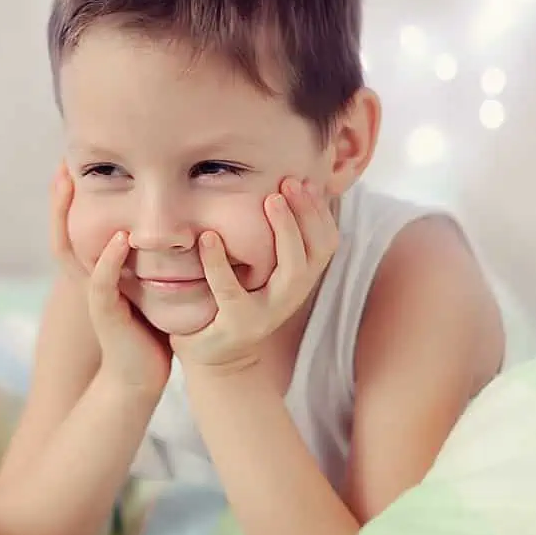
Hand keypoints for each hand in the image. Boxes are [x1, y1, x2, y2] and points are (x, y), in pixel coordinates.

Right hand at [50, 165, 171, 394]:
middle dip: (59, 202)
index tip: (69, 165)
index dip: (67, 200)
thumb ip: (145, 255)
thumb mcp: (145, 283)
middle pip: (62, 233)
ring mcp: (94, 295)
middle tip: (61, 167)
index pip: (74, 227)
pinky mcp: (106, 314)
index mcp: (95, 269)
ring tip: (72, 188)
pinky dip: (109, 260)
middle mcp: (87, 278)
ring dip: (70, 220)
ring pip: (73, 252)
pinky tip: (119, 239)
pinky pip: (102, 283)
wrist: (140, 376)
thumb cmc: (147, 328)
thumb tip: (165, 222)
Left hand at [171, 178, 339, 372]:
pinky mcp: (238, 325)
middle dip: (306, 214)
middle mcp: (292, 295)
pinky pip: (231, 291)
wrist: (215, 354)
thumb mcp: (258, 267)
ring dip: (284, 233)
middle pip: (315, 252)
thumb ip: (271, 237)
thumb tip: (282, 185)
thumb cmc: (234, 296)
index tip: (305, 180)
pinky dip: (219, 262)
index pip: (326, 242)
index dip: (320, 211)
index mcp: (299, 278)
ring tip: (267, 200)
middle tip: (288, 182)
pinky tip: (209, 237)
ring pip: (291, 272)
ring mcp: (268, 312)